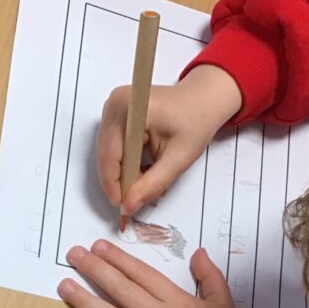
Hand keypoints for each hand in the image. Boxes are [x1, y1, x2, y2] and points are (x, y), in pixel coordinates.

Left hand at [58, 239, 257, 307]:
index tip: (97, 246)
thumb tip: (198, 252)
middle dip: (95, 269)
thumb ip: (210, 276)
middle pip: (122, 290)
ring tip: (65, 286)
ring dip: (86, 301)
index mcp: (179, 302)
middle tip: (72, 255)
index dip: (118, 259)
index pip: (142, 274)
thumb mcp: (226, 305)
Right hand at [97, 65, 240, 214]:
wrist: (202, 101)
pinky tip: (142, 169)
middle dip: (119, 180)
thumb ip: (152, 184)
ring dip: (123, 173)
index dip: (113, 184)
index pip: (110, 154)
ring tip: (146, 181)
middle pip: (106, 154)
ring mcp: (112, 107)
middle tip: (137, 198)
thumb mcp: (178, 159)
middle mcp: (115, 104)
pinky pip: (112, 146)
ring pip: (107, 153)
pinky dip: (124, 163)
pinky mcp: (114, 114)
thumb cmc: (195, 123)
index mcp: (131, 108)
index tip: (123, 206)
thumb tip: (128, 206)